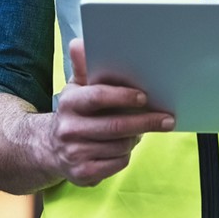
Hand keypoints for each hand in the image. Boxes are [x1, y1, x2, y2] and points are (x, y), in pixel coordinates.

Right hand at [49, 38, 174, 186]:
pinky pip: (117, 163)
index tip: (145, 96)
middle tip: (167, 119)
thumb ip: (84, 66)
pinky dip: (126, 154)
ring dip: (136, 137)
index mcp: (69, 102)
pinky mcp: (82, 174)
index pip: (98, 96)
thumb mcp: (77, 87)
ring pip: (120, 145)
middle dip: (145, 121)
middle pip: (115, 125)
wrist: (51, 148)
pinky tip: (126, 145)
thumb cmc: (75, 110)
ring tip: (141, 128)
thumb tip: (79, 42)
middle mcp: (68, 128)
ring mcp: (74, 153)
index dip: (123, 96)